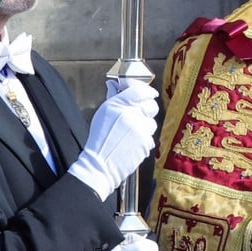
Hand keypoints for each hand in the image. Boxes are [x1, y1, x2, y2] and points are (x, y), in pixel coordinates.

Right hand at [68, 80, 158, 199]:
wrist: (100, 164)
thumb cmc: (99, 140)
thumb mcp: (102, 114)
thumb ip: (113, 98)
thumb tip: (116, 85)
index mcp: (117, 105)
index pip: (140, 91)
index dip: (147, 91)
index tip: (150, 93)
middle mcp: (130, 115)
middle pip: (151, 105)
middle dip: (148, 109)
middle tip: (141, 113)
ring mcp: (139, 130)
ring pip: (152, 123)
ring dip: (145, 126)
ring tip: (131, 133)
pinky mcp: (145, 143)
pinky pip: (150, 137)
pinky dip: (144, 140)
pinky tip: (132, 143)